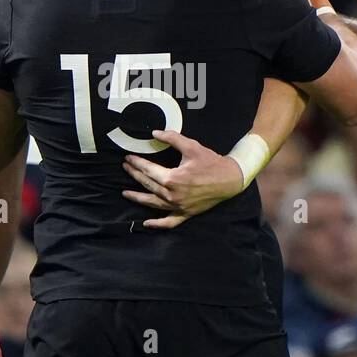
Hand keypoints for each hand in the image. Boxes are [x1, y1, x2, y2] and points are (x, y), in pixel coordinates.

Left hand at [122, 129, 243, 228]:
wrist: (230, 179)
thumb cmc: (210, 162)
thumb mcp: (191, 146)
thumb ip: (172, 138)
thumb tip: (155, 132)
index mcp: (172, 179)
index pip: (148, 170)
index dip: (136, 163)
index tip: (128, 158)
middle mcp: (172, 195)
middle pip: (148, 185)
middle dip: (134, 175)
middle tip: (125, 167)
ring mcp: (178, 207)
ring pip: (153, 204)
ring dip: (138, 198)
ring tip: (126, 193)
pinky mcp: (186, 214)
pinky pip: (169, 222)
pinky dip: (157, 224)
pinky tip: (146, 223)